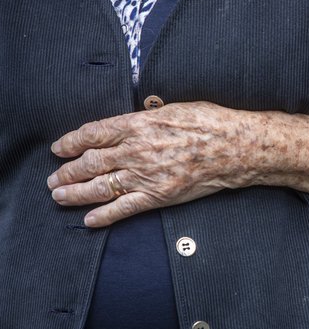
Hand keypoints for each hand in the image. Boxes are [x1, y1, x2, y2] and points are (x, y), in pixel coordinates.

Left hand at [47, 102, 264, 227]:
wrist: (235, 147)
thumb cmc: (210, 123)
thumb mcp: (174, 108)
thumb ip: (148, 117)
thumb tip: (132, 121)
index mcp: (138, 125)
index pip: (93, 133)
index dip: (71, 142)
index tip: (59, 148)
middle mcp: (136, 150)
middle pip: (91, 162)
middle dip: (67, 171)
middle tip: (53, 177)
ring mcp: (146, 175)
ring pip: (100, 186)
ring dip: (75, 193)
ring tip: (59, 196)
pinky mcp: (159, 195)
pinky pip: (124, 208)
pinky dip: (104, 215)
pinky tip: (89, 220)